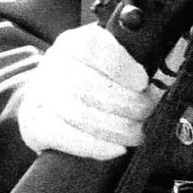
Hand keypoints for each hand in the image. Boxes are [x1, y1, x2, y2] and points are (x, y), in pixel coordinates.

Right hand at [17, 23, 152, 160]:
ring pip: (76, 112)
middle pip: (86, 85)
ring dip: (114, 128)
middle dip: (125, 104)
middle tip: (146, 114)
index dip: (120, 66)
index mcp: (74, 43)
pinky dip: (93, 145)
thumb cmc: (91, 79)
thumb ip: (131, 61)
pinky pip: (62, 136)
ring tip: (136, 134)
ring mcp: (40, 94)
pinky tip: (115, 149)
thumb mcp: (109, 60)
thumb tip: (158, 81)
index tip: (143, 82)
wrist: (49, 99)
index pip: (92, 47)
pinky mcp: (33, 124)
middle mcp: (53, 65)